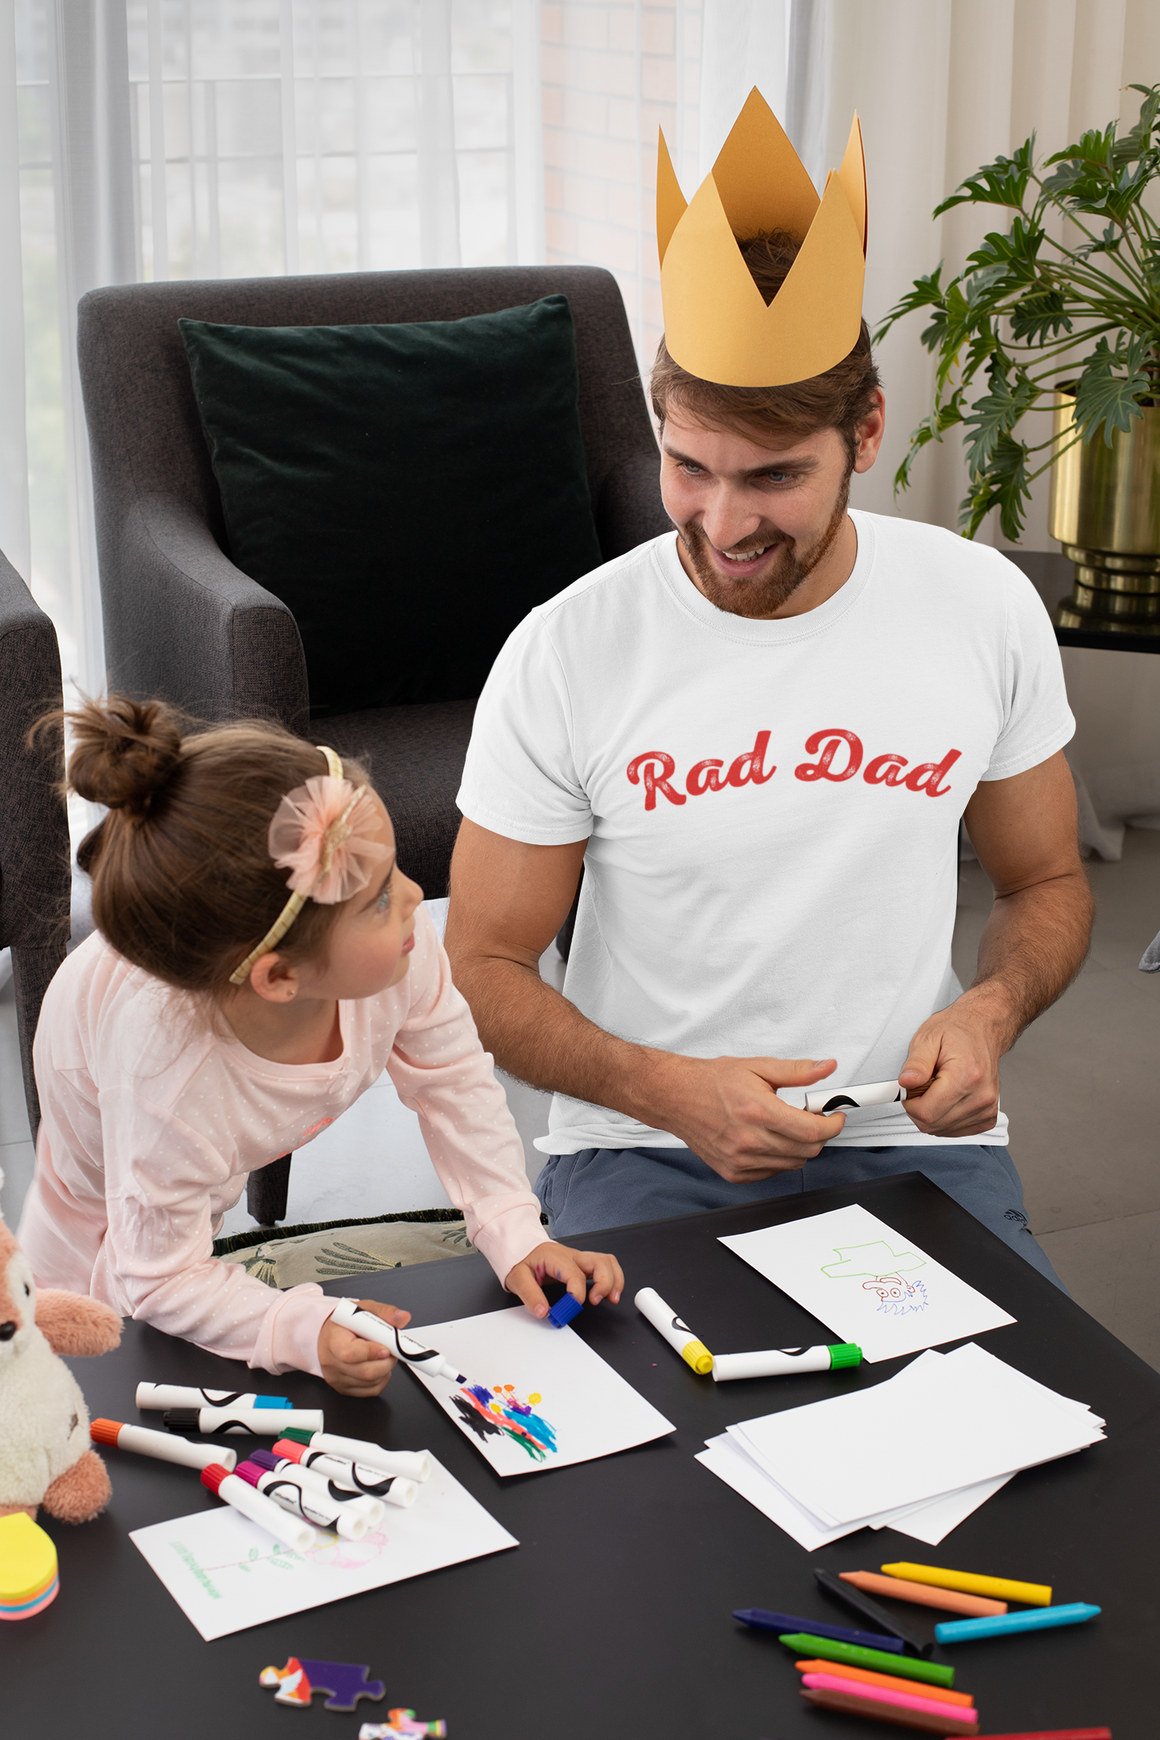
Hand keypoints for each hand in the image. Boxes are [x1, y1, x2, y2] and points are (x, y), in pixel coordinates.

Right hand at [317, 1297, 410, 1396]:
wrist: (330, 1335)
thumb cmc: (345, 1324)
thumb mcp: (364, 1309)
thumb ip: (385, 1312)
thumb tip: (402, 1318)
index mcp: (333, 1340)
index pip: (350, 1353)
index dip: (372, 1352)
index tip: (386, 1347)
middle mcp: (332, 1363)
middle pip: (365, 1372)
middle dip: (386, 1362)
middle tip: (391, 1350)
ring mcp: (337, 1379)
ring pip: (371, 1383)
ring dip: (386, 1369)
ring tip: (383, 1355)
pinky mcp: (344, 1389)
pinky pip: (371, 1390)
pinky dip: (382, 1379)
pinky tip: (378, 1365)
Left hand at [505, 1242, 623, 1319]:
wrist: (522, 1249)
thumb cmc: (522, 1261)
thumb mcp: (517, 1278)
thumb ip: (530, 1295)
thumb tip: (543, 1311)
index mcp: (556, 1257)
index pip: (575, 1274)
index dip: (577, 1294)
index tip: (570, 1308)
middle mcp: (572, 1256)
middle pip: (600, 1262)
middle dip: (605, 1283)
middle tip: (596, 1301)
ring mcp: (580, 1259)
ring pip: (607, 1262)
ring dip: (614, 1280)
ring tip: (612, 1298)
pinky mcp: (583, 1265)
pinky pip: (605, 1266)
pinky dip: (613, 1279)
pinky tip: (609, 1294)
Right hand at [645, 1054, 846, 1182]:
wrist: (676, 1097)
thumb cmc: (711, 1081)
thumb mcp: (758, 1066)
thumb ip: (797, 1071)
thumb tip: (826, 1068)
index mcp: (757, 1111)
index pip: (811, 1131)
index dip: (832, 1125)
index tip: (835, 1117)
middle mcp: (748, 1140)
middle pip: (807, 1151)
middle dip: (819, 1134)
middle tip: (812, 1117)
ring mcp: (740, 1160)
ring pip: (793, 1163)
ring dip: (800, 1146)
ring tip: (786, 1125)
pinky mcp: (734, 1173)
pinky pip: (773, 1171)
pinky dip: (779, 1157)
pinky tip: (768, 1138)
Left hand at [899, 991, 1004, 1136]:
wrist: (982, 1029)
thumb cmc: (958, 1032)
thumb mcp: (928, 1038)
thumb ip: (916, 1064)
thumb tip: (906, 1083)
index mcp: (966, 1076)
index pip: (926, 1112)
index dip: (910, 1104)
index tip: (910, 1090)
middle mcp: (981, 1095)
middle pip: (933, 1124)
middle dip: (919, 1108)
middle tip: (923, 1085)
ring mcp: (987, 1108)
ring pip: (943, 1130)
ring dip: (932, 1113)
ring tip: (937, 1088)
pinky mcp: (988, 1115)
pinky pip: (957, 1130)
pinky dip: (945, 1119)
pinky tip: (947, 1099)